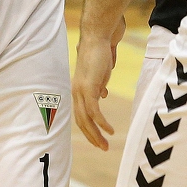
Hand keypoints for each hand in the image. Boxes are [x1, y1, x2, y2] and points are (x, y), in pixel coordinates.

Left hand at [72, 26, 118, 149]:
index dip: (89, 129)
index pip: (81, 115)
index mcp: (78, 90)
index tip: (99, 140)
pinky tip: (110, 130)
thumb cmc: (100, 54)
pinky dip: (101, 123)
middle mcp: (76, 92)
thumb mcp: (100, 75)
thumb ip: (100, 86)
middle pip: (81, 121)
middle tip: (103, 148)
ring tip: (106, 144)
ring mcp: (81, 90)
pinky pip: (94, 111)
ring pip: (86, 119)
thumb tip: (103, 95)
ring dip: (96, 134)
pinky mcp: (89, 88)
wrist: (97, 39)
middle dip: (92, 137)